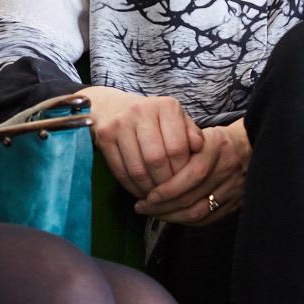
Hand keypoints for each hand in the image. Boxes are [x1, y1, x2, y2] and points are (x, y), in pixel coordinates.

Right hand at [80, 85, 203, 198]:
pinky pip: (120, 170)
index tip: (183, 183)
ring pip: (137, 169)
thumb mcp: (177, 120)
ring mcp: (120, 122)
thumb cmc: (154, 119)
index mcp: (166, 106)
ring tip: (156, 196)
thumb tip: (199, 148)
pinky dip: (132, 187)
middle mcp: (141, 110)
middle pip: (156, 160)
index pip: (177, 148)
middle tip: (169, 195)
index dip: (181, 171)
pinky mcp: (104, 136)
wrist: (113, 107)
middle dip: (164, 183)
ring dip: (148, 189)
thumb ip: (192, 134)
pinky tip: (140, 191)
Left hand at [137, 120, 249, 225]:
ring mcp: (233, 189)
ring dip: (171, 216)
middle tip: (142, 207)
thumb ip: (178, 144)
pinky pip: (207, 219)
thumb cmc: (214, 138)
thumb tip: (148, 163)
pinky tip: (170, 217)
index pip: (193, 174)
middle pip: (193, 196)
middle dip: (163, 206)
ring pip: (199, 212)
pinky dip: (186, 221)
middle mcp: (227, 169)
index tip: (148, 195)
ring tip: (152, 213)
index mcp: (217, 147)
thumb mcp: (199, 132)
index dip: (168, 189)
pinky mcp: (234, 203)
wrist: (249, 146)